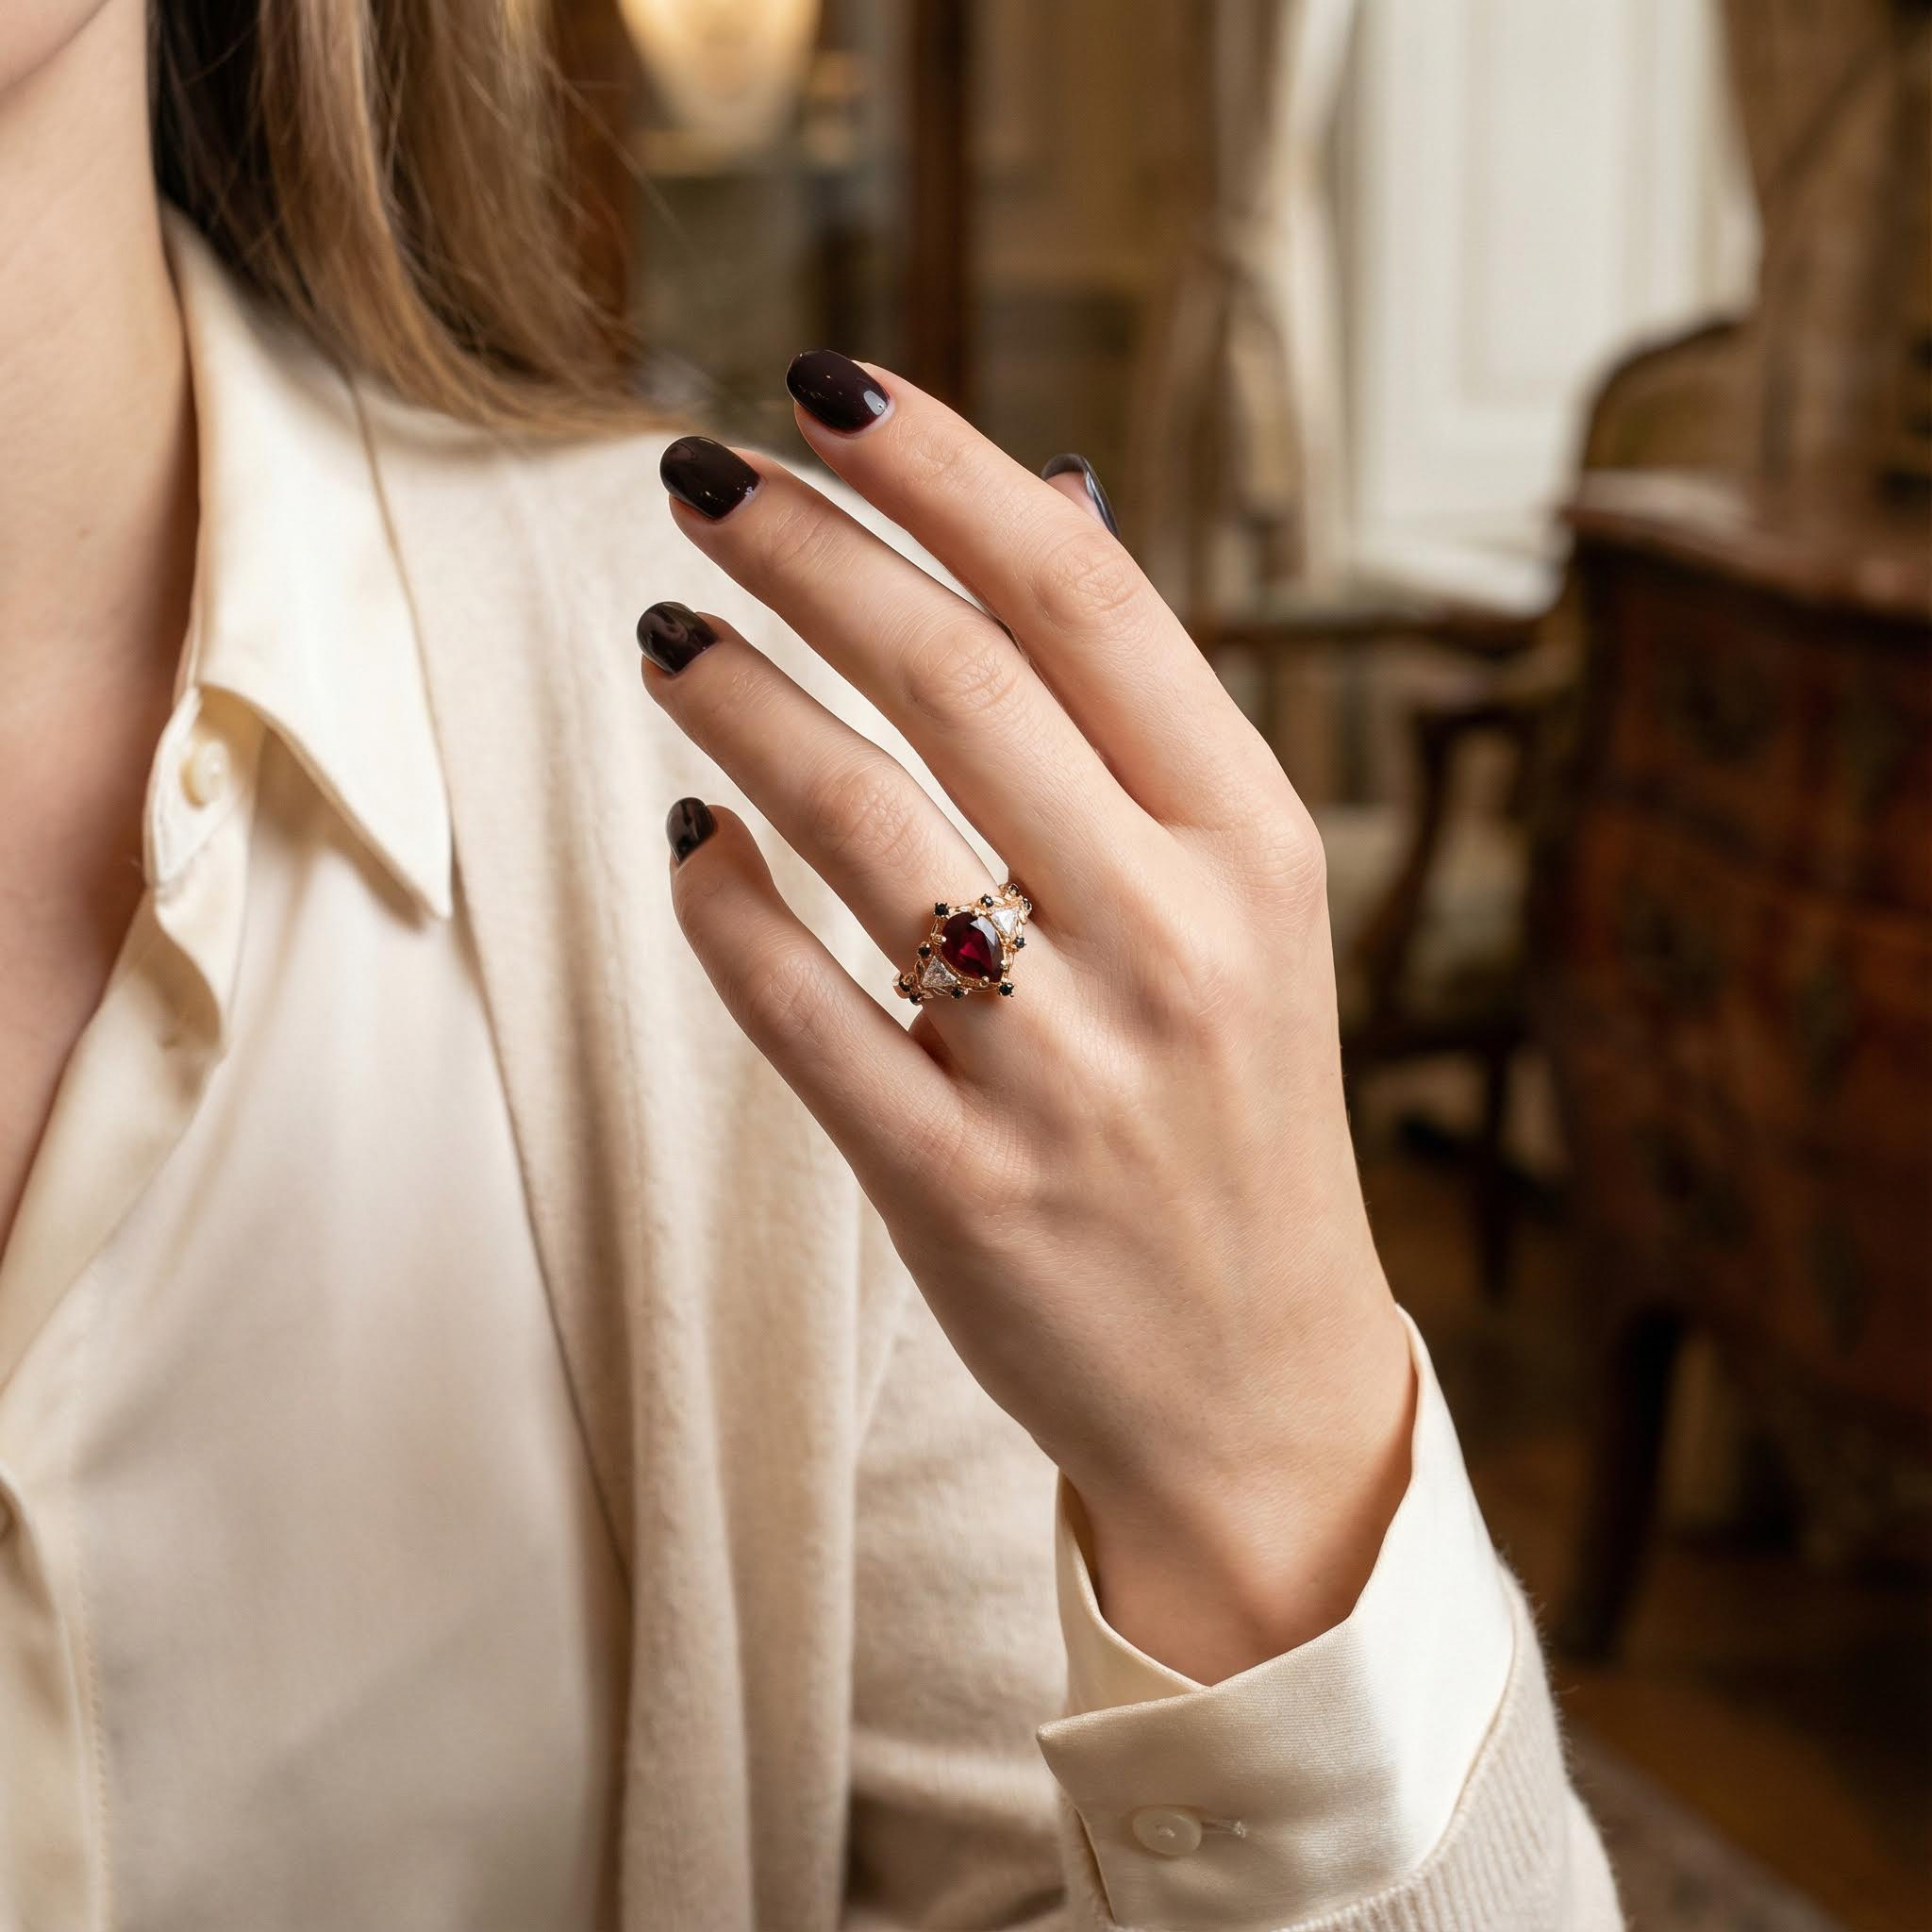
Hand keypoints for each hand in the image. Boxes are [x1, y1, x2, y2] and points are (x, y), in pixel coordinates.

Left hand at [642, 354, 1414, 1684]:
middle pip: (955, 679)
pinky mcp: (954, 1186)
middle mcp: (1171, 941)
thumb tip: (1036, 505)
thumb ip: (1142, 732)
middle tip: (696, 480)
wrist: (1255, 1382)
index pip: (1085, 597)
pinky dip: (722, 906)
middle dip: (804, 550)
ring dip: (739, 703)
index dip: (940, 470)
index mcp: (1256, 845)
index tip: (825, 390)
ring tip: (669, 634)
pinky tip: (692, 841)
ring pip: (856, 827)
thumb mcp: (1249, 914)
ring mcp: (1062, 1072)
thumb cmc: (1235, 1114)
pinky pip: (796, 1006)